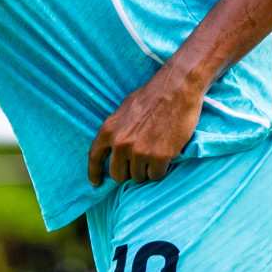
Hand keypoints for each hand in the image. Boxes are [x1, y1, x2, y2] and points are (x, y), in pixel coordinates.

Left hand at [87, 69, 202, 185]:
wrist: (177, 87)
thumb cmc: (153, 95)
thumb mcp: (125, 109)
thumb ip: (117, 129)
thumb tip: (115, 145)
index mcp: (109, 129)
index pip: (95, 157)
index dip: (94, 172)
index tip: (96, 183)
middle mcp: (121, 143)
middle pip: (118, 174)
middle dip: (129, 172)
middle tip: (141, 163)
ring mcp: (139, 151)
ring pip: (139, 177)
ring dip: (147, 170)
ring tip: (157, 152)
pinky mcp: (159, 156)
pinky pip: (157, 175)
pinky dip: (162, 169)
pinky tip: (167, 155)